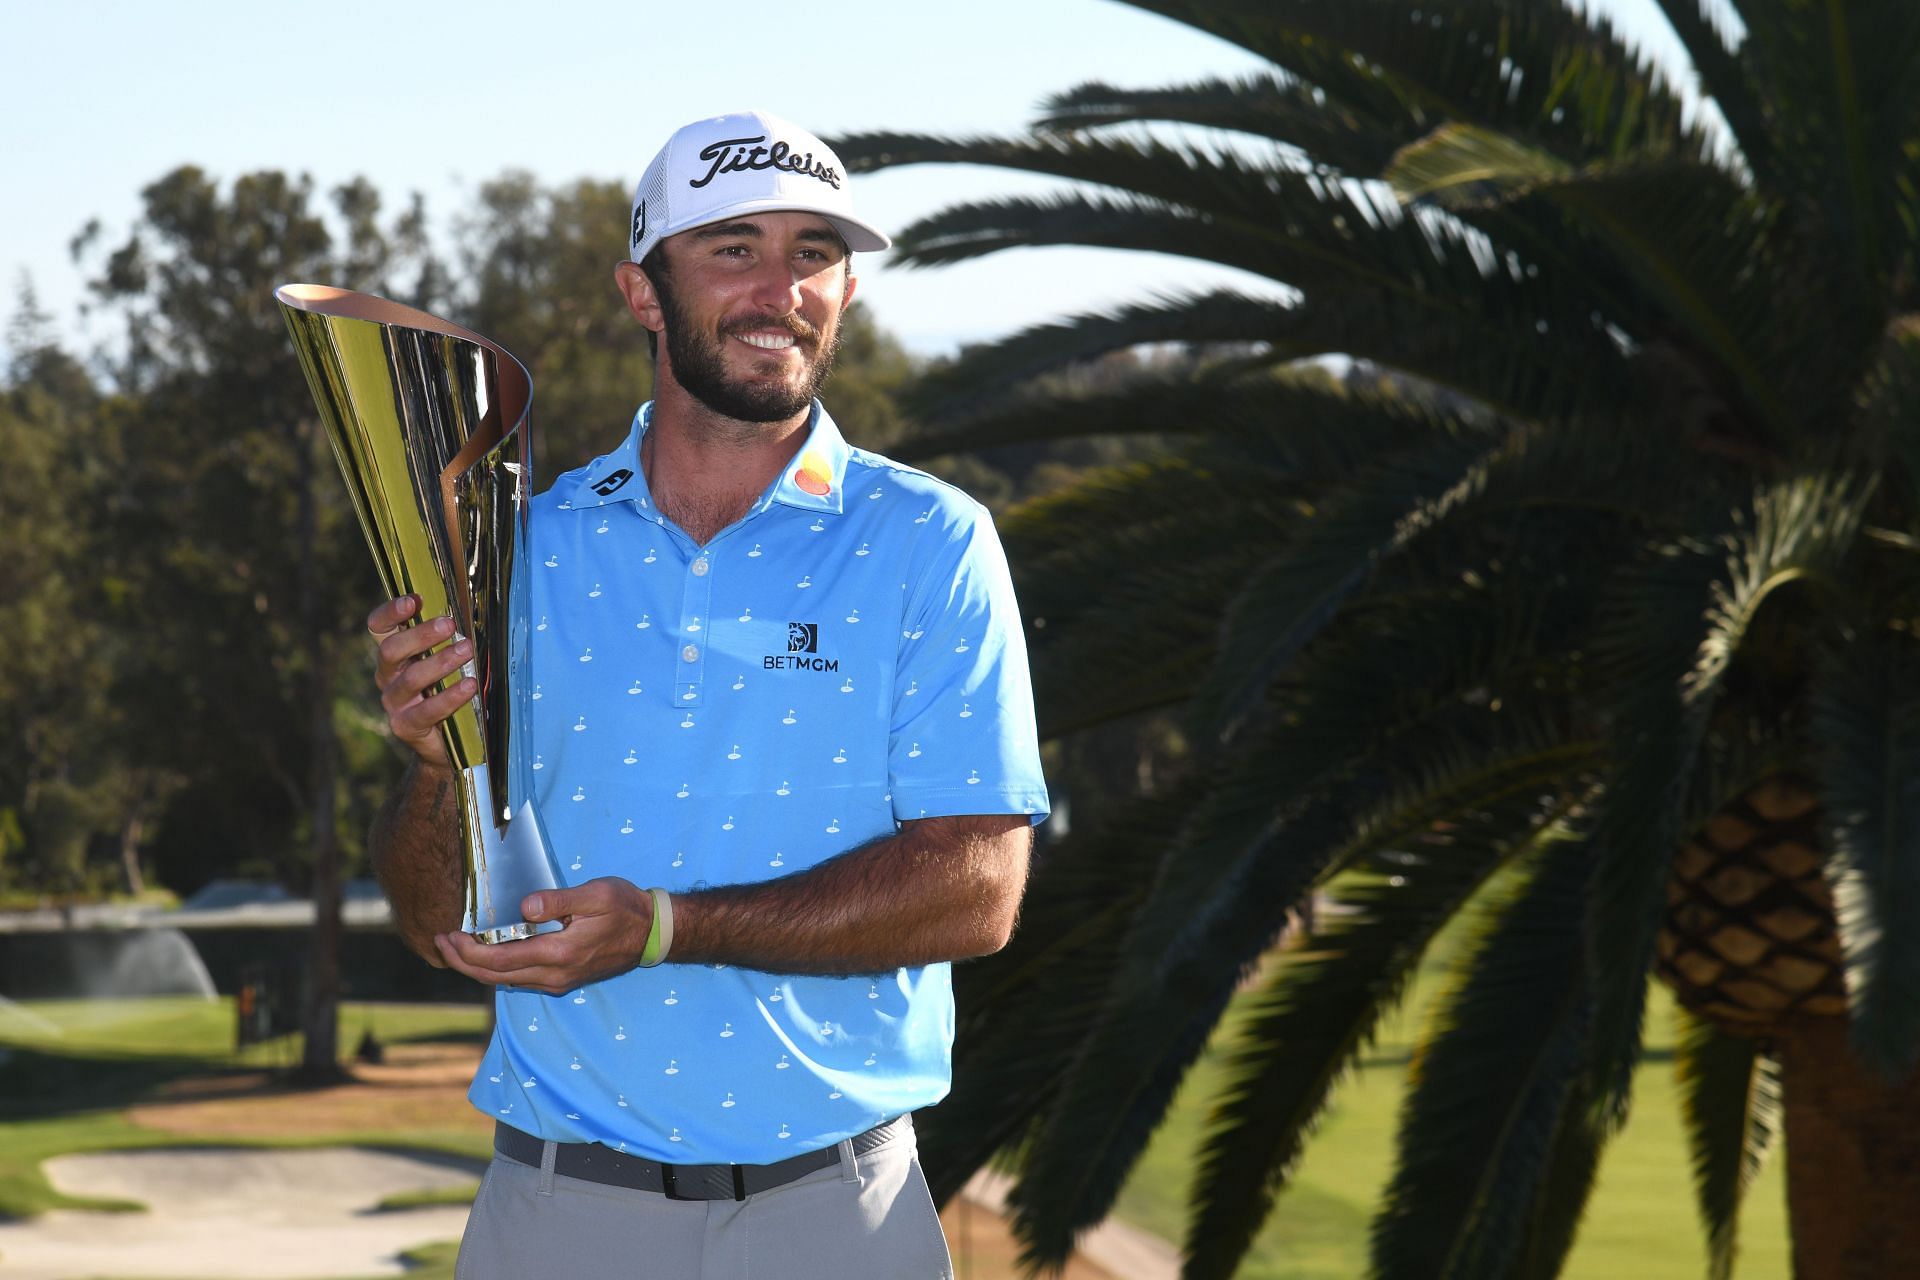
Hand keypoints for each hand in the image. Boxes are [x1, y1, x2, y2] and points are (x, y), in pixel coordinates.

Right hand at [368, 594, 469, 767]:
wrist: (442, 743)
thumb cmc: (445, 690)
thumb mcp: (441, 661)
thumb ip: (444, 640)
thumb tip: (466, 609)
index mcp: (393, 655)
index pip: (378, 628)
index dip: (390, 612)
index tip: (413, 600)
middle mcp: (387, 676)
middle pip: (390, 650)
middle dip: (420, 634)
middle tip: (449, 624)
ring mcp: (393, 702)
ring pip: (411, 678)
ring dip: (441, 662)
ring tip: (467, 650)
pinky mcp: (405, 725)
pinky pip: (427, 709)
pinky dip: (451, 696)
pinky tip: (470, 686)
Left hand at [434, 878, 654, 993]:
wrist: (653, 932)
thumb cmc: (625, 907)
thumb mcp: (595, 894)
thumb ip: (558, 901)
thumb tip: (524, 908)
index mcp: (559, 953)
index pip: (500, 959)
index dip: (467, 951)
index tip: (447, 935)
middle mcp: (555, 974)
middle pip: (495, 976)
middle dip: (462, 962)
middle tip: (439, 942)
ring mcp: (559, 981)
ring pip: (505, 981)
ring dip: (477, 967)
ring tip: (455, 948)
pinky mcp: (563, 980)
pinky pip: (520, 980)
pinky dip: (497, 970)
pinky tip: (488, 954)